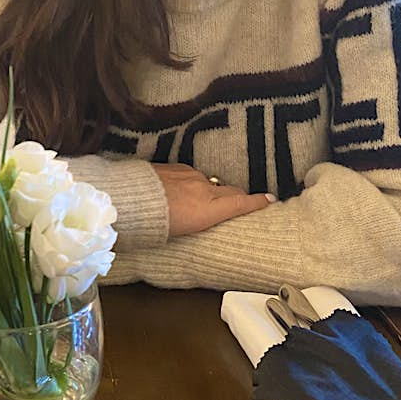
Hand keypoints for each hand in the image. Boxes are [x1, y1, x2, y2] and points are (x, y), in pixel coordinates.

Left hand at [153, 163, 276, 238]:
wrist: (129, 199)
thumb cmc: (151, 225)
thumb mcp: (179, 233)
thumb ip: (196, 221)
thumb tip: (199, 217)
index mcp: (207, 210)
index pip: (239, 204)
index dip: (257, 203)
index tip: (271, 200)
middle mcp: (203, 190)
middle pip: (230, 191)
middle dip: (239, 196)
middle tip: (245, 202)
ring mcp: (189, 175)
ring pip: (209, 182)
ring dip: (210, 191)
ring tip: (202, 200)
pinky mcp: (175, 167)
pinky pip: (190, 175)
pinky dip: (192, 183)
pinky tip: (180, 190)